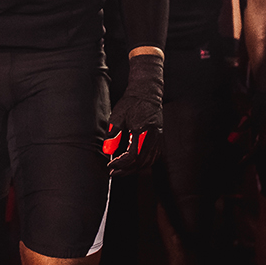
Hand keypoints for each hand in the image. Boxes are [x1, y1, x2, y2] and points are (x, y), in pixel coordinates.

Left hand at [102, 53, 163, 174]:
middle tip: (114, 172)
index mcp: (142, 132)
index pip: (132, 156)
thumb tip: (107, 151)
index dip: (120, 164)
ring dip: (134, 169)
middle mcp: (152, 137)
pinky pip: (153, 157)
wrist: (147, 92)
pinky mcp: (159, 138)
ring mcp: (158, 139)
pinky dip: (143, 164)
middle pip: (141, 163)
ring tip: (122, 171)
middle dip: (126, 170)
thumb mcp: (117, 116)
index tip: (110, 165)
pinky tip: (134, 164)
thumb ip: (112, 134)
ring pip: (148, 162)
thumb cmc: (131, 102)